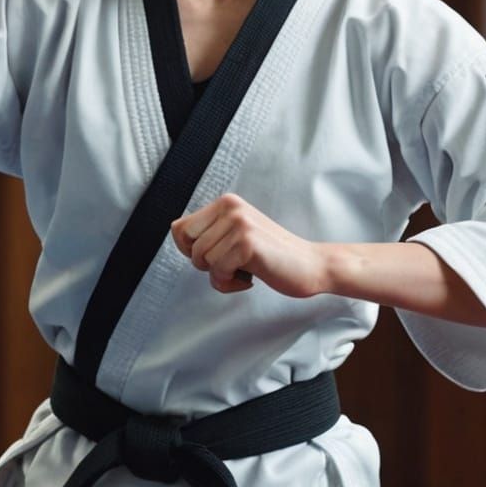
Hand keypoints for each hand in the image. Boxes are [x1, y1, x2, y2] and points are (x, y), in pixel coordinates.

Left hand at [171, 193, 328, 298]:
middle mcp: (230, 207)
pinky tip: (252, 277)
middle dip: (205, 264)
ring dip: (221, 276)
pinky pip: (218, 272)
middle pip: (188, 246)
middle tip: (232, 264)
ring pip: (202, 261)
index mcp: (226, 203)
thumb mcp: (235, 235)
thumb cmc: (272, 256)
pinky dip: (231, 283)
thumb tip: (175, 231)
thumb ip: (209, 232)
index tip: (216, 256)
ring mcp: (239, 223)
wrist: (311, 265)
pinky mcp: (247, 243)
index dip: (190, 250)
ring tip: (246, 270)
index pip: (179, 228)